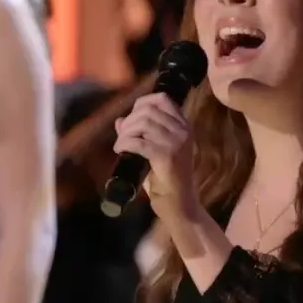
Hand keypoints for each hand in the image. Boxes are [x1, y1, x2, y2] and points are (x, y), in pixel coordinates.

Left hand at [113, 93, 196, 220]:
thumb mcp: (154, 151)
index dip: (141, 103)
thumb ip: (140, 134)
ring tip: (120, 145)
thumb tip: (119, 121)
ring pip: (142, 124)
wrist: (178, 203)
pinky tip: (120, 151)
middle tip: (122, 136)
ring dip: (125, 133)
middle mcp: (183, 130)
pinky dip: (125, 144)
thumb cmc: (165, 178)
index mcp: (184, 126)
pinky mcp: (166, 156)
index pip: (163, 99)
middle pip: (148, 110)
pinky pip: (138, 142)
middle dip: (129, 121)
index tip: (131, 117)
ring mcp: (176, 142)